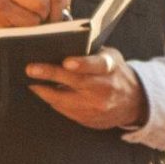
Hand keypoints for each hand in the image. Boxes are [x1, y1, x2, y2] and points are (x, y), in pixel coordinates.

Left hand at [27, 49, 148, 131]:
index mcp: (111, 68)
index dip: (82, 64)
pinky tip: (44, 92)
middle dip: (51, 74)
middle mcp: (105, 89)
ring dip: (45, 91)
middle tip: (31, 69)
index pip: (97, 65)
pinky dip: (53, 101)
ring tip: (31, 82)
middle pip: (76, 82)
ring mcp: (97, 107)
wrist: (133, 102)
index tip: (66, 62)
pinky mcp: (90, 120)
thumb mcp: (110, 56)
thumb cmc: (115, 72)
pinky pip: (66, 111)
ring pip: (66, 100)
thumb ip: (90, 52)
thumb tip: (59, 44)